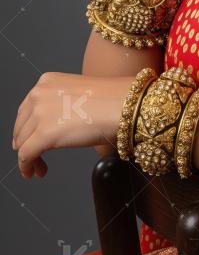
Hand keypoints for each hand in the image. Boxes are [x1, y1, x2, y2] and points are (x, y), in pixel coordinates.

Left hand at [11, 72, 134, 178]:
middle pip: (21, 126)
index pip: (27, 109)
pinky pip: (26, 156)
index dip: (27, 127)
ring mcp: (39, 114)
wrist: (122, 104)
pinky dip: (27, 167)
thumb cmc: (112, 100)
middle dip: (26, 143)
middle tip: (35, 156)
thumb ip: (62, 103)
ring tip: (39, 167)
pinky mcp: (43, 134)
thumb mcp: (78, 93)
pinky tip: (35, 173)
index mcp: (47, 82)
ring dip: (28, 157)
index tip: (31, 138)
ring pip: (22, 142)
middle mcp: (39, 94)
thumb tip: (57, 124)